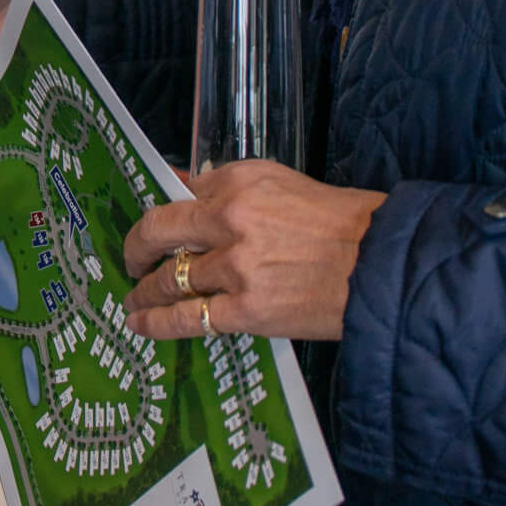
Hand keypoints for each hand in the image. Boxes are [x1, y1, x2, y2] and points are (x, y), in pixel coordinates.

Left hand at [119, 160, 385, 342]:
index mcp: (237, 184)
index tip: (146, 229)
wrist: (377, 265)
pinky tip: (140, 323)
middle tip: (129, 262)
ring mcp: (236, 268)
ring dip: (144, 291)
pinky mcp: (247, 310)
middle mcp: (230, 220)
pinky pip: (188, 317)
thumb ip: (226, 184)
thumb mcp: (278, 182)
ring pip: (170, 279)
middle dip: (135, 250)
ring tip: (132, 298)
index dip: (156, 216)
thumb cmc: (336, 221)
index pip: (177, 196)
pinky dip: (157, 322)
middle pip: (160, 234)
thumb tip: (180, 182)